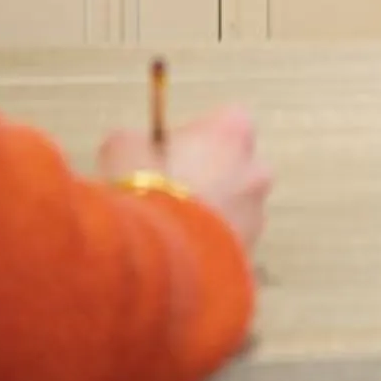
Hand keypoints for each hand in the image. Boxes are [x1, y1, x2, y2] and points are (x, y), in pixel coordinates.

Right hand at [100, 106, 272, 255]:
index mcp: (234, 132)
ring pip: (235, 208)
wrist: (161, 259)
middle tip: (169, 191)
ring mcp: (257, 215)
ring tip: (169, 229)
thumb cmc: (146, 189)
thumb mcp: (123, 149)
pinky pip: (227, 243)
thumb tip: (135, 150)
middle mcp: (256, 170)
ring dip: (209, 215)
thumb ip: (138, 143)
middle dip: (210, 176)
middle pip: (236, 166)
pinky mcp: (249, 253)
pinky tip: (177, 254)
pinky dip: (208, 246)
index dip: (197, 137)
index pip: (225, 121)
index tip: (170, 152)